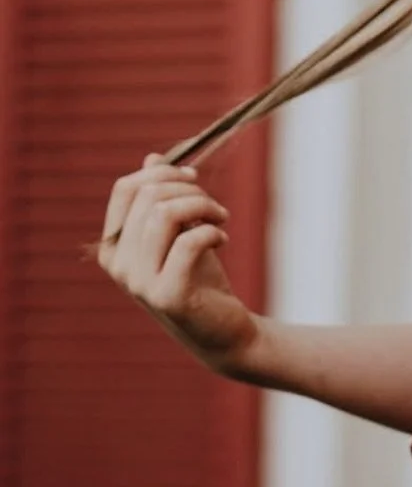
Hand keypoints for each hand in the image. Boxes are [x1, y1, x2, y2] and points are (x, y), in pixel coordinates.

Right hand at [96, 154, 257, 375]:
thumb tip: (151, 158)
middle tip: (213, 205)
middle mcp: (119, 266)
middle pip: (148, 196)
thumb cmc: (199, 275)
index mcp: (113, 247)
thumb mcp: (179, 231)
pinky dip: (212, 231)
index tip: (193, 178)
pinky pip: (188, 242)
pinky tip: (223, 239)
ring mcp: (140, 283)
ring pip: (164, 213)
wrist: (222, 327)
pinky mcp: (168, 295)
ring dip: (203, 205)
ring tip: (220, 218)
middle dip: (190, 188)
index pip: (124, 188)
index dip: (162, 172)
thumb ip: (161, 198)